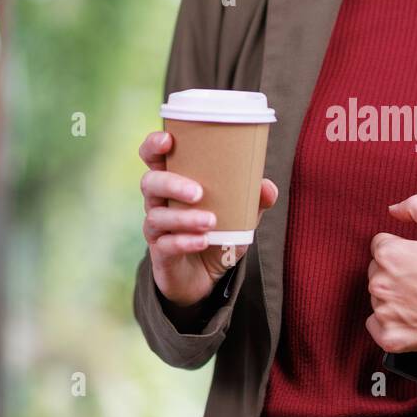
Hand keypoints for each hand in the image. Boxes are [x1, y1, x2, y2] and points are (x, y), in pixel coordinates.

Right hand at [139, 129, 277, 307]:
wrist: (205, 277)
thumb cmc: (218, 234)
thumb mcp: (240, 217)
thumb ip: (254, 201)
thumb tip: (267, 186)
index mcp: (173, 183)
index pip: (153, 158)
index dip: (153, 145)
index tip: (168, 139)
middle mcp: (159, 202)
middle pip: (150, 183)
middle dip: (171, 183)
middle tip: (198, 192)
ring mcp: (157, 229)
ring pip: (156, 216)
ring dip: (184, 218)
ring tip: (211, 221)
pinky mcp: (161, 254)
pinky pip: (166, 246)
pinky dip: (185, 242)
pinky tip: (204, 241)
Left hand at [365, 194, 416, 354]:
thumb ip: (416, 206)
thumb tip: (394, 209)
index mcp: (390, 254)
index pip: (381, 244)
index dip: (403, 248)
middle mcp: (381, 284)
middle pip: (376, 270)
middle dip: (396, 271)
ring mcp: (384, 313)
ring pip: (378, 296)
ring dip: (394, 296)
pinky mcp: (390, 337)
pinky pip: (375, 325)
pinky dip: (390, 322)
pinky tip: (412, 316)